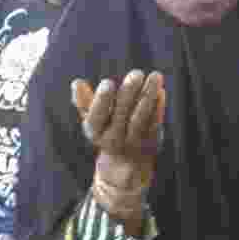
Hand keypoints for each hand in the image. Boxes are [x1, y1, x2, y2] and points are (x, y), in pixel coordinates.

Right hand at [72, 70, 165, 191]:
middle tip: (136, 73)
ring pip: (141, 117)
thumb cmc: (106, 133)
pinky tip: (161, 90)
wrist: (124, 166)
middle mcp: (113, 139)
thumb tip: (76, 83)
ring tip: (155, 75)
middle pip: (121, 114)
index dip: (102, 100)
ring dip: (148, 95)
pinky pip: (155, 122)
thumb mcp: (93, 120)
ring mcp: (133, 142)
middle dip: (129, 93)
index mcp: (95, 132)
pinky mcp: (151, 142)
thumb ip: (85, 102)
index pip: (96, 116)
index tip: (107, 82)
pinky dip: (158, 106)